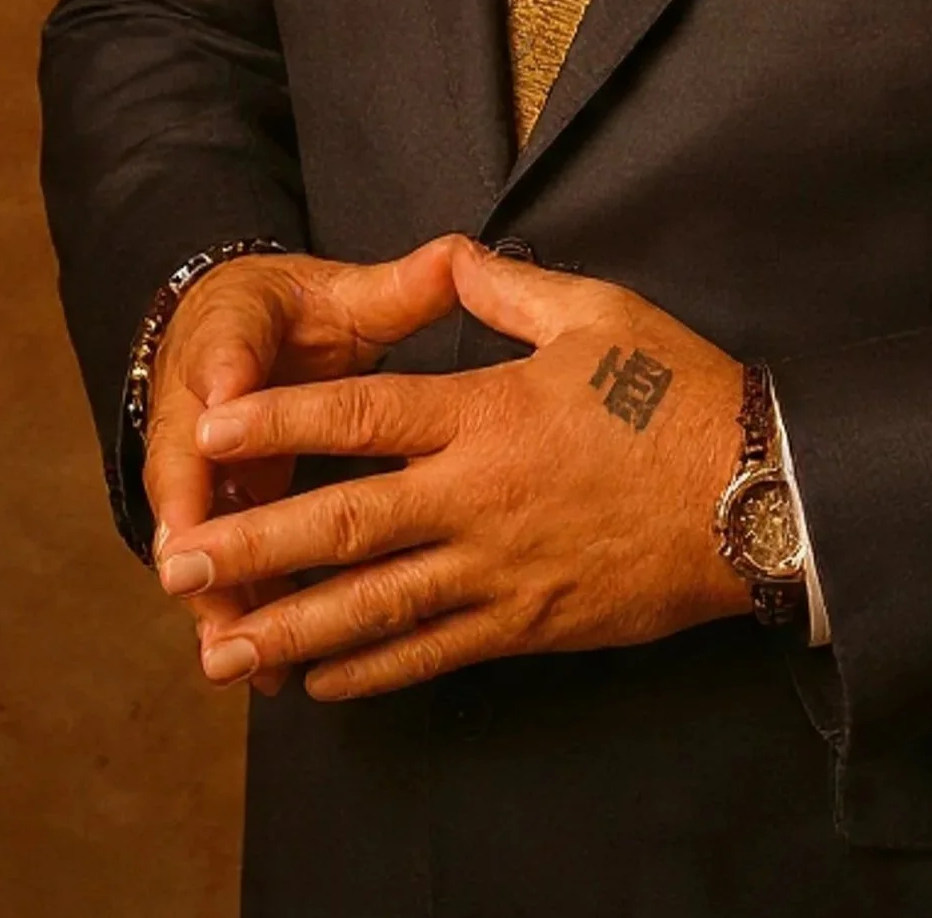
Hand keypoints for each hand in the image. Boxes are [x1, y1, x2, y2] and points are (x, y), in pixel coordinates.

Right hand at [145, 237, 465, 693]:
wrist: (227, 333)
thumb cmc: (292, 314)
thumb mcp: (338, 293)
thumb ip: (396, 287)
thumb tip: (456, 256)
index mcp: (230, 335)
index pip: (222, 352)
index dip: (221, 382)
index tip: (220, 412)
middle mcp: (198, 406)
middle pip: (186, 464)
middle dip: (191, 515)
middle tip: (195, 566)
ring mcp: (197, 467)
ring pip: (195, 532)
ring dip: (210, 588)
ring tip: (229, 648)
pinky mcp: (213, 512)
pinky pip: (220, 568)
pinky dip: (236, 615)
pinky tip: (265, 669)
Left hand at [154, 238, 750, 699]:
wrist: (753, 493)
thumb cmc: (678, 392)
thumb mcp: (599, 313)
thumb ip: (511, 289)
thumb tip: (456, 252)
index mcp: (488, 412)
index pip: (363, 413)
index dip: (281, 420)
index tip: (211, 427)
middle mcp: (477, 496)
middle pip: (344, 523)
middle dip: (253, 543)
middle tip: (177, 563)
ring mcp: (498, 569)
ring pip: (374, 605)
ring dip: (289, 624)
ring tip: (220, 643)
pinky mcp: (526, 623)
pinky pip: (431, 652)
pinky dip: (369, 670)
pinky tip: (316, 678)